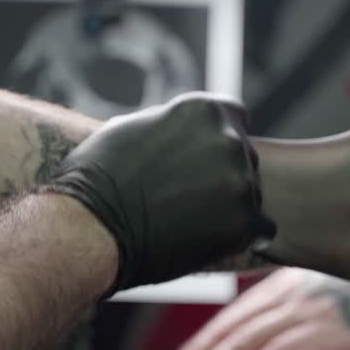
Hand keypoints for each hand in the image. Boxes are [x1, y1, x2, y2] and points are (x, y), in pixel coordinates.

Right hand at [44, 93, 273, 293]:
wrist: (88, 227)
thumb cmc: (97, 177)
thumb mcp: (134, 128)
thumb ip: (171, 126)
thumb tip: (183, 129)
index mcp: (203, 109)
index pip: (234, 119)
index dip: (214, 142)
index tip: (196, 162)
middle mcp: (228, 140)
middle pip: (244, 157)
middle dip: (223, 174)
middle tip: (187, 198)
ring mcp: (239, 182)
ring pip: (252, 194)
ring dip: (232, 207)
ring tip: (191, 222)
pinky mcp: (244, 223)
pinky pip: (262, 228)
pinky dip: (242, 236)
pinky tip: (211, 240)